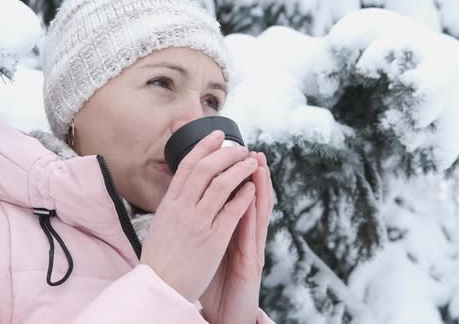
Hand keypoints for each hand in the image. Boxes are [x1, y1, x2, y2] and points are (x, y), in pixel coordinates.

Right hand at [140, 130, 257, 302]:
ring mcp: (197, 224)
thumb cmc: (160, 260)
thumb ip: (173, 205)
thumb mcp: (160, 225)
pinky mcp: (212, 240)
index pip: (186, 165)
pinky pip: (230, 212)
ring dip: (239, 170)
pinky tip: (252, 189)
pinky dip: (243, 197)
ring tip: (251, 163)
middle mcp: (181, 209)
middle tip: (241, 148)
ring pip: (220, 185)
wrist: (158, 289)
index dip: (203, 146)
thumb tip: (180, 188)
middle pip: (205, 169)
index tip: (217, 135)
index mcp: (169, 204)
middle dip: (225, 154)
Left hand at [200, 151, 273, 323]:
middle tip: (252, 150)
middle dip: (251, 173)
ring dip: (259, 185)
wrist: (225, 314)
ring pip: (257, 212)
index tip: (233, 154)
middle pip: (251, 199)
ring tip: (259, 163)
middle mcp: (244, 237)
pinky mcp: (251, 263)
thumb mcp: (211, 249)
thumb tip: (198, 206)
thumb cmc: (215, 282)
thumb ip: (211, 227)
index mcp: (232, 231)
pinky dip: (253, 213)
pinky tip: (253, 197)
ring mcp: (250, 249)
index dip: (236, 176)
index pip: (237, 197)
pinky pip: (252, 234)